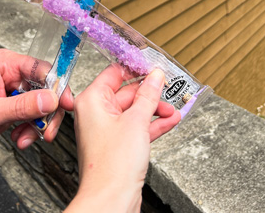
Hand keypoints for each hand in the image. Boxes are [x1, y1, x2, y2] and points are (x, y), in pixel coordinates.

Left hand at [0, 48, 73, 148]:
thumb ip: (21, 107)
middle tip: (45, 132)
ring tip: (24, 138)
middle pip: (47, 87)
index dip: (56, 86)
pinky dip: (32, 128)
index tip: (65, 104)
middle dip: (47, 113)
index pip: (41, 69)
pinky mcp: (20, 100)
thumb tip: (50, 99)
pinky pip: (37, 113)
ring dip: (38, 124)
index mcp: (6, 63)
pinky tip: (20, 137)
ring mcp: (18, 86)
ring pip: (45, 102)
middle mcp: (15, 71)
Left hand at [66, 65, 180, 212]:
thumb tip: (155, 76)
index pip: (113, 73)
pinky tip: (170, 120)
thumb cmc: (111, 165)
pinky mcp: (118, 145)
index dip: (134, 68)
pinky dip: (153, 124)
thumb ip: (148, 95)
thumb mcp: (136, 121)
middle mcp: (96, 113)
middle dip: (149, 92)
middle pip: (126, 92)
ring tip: (173, 107)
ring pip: (133, 111)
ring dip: (154, 109)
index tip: (151, 64)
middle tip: (167, 86)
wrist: (111, 200)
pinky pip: (137, 127)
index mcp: (91, 100)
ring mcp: (107, 130)